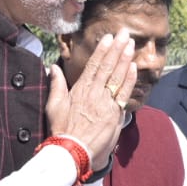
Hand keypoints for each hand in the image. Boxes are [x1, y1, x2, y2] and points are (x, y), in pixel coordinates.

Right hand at [45, 30, 135, 168]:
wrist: (72, 152)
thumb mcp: (53, 106)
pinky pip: (123, 93)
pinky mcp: (115, 114)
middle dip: (117, 48)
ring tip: (131, 44)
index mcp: (80, 89)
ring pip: (117, 77)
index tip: (109, 37)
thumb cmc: (62, 130)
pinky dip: (129, 79)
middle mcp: (94, 93)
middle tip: (125, 33)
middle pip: (108, 67)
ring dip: (125, 59)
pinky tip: (133, 66)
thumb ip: (56, 85)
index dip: (102, 50)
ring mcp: (106, 103)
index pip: (93, 65)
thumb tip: (53, 67)